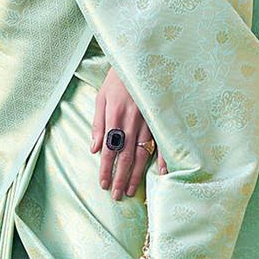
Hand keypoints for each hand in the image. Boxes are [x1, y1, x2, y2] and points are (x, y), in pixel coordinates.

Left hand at [91, 66, 167, 199]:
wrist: (140, 62)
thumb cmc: (118, 81)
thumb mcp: (101, 98)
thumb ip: (98, 124)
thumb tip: (95, 149)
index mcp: (115, 117)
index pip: (110, 150)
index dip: (106, 169)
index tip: (104, 185)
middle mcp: (132, 123)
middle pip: (126, 157)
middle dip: (121, 178)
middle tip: (118, 196)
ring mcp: (149, 122)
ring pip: (142, 154)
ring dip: (137, 174)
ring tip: (132, 190)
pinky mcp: (160, 120)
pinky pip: (162, 143)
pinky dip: (163, 159)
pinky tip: (161, 174)